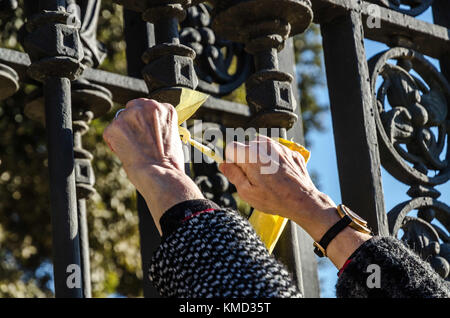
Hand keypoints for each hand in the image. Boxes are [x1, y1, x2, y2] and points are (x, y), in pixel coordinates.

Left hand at [103, 99, 203, 233]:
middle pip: (133, 110)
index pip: (149, 108)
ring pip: (120, 120)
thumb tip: (150, 129)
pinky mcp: (115, 127)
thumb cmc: (170, 163)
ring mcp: (130, 115)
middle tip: (139, 142)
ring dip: (124, 134)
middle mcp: (148, 106)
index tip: (147, 135)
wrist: (162, 175)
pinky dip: (114, 143)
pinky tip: (126, 153)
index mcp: (165, 109)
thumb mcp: (173, 136)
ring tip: (135, 150)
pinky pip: (110, 133)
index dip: (146, 123)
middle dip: (133, 124)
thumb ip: (160, 126)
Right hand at [219, 135, 370, 267]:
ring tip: (268, 179)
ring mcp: (279, 146)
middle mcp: (264, 145)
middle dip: (246, 161)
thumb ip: (233, 174)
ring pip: (260, 149)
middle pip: (246, 147)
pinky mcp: (290, 151)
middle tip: (255, 180)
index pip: (231, 148)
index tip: (239, 173)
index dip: (232, 162)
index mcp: (251, 154)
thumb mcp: (247, 192)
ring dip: (260, 160)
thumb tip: (223, 164)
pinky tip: (279, 176)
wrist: (303, 201)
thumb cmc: (274, 199)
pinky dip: (274, 162)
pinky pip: (274, 153)